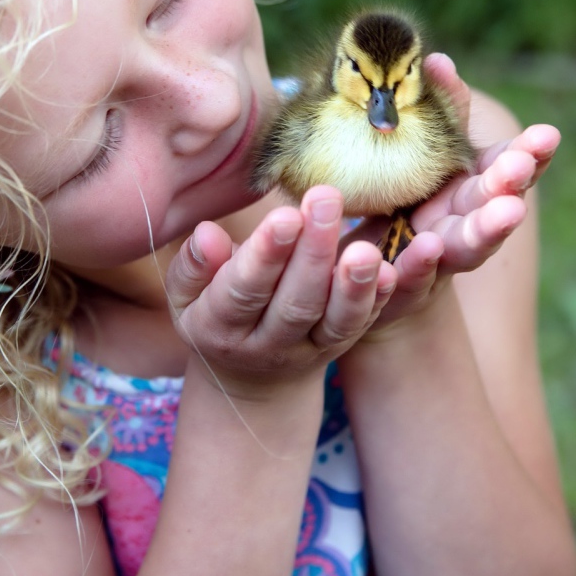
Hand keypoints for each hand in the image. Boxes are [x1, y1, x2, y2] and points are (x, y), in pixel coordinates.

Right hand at [163, 186, 397, 396]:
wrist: (250, 377)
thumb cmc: (214, 313)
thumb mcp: (186, 296)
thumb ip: (193, 267)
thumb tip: (206, 234)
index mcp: (220, 326)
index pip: (243, 289)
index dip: (265, 254)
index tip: (286, 215)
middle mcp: (266, 344)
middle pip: (294, 301)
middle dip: (313, 252)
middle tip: (327, 199)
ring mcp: (307, 349)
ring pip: (334, 320)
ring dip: (353, 284)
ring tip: (366, 248)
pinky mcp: (337, 346)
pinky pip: (358, 326)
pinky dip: (376, 300)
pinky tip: (390, 271)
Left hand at [362, 53, 559, 332]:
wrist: (367, 269)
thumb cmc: (402, 195)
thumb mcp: (422, 150)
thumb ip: (439, 111)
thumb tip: (437, 60)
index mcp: (473, 187)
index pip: (509, 168)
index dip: (530, 155)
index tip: (547, 135)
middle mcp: (465, 224)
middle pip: (494, 205)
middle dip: (510, 185)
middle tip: (522, 167)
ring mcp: (440, 259)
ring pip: (468, 246)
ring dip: (488, 229)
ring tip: (506, 212)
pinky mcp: (404, 286)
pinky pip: (412, 278)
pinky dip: (422, 265)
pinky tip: (428, 248)